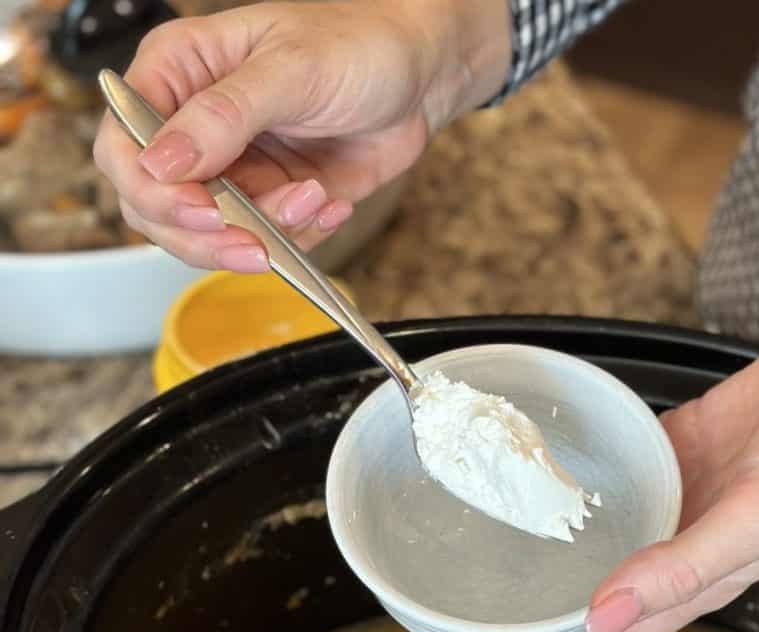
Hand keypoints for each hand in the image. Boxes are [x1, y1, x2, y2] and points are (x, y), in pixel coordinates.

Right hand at [92, 0, 510, 270]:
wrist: (418, 78)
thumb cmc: (355, 45)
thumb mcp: (290, 70)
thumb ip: (225, 115)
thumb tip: (163, 163)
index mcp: (178, 75)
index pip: (125, 148)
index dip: (154, 192)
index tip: (202, 210)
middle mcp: (195, 128)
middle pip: (157, 208)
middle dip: (207, 236)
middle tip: (256, 243)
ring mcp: (234, 170)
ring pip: (213, 236)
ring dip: (265, 235)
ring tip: (314, 199)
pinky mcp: (272, 201)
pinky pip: (267, 242)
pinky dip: (301, 237)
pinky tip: (331, 202)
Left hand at [529, 304, 758, 631]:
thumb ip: (682, 567)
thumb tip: (603, 616)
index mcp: (706, 576)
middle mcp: (687, 541)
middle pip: (604, 589)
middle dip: (550, 600)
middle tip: (487, 590)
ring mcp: (683, 494)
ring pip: (609, 531)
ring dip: (564, 540)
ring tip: (503, 530)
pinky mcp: (683, 446)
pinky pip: (626, 471)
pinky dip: (591, 478)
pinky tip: (555, 465)